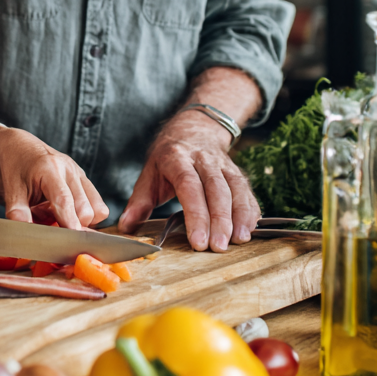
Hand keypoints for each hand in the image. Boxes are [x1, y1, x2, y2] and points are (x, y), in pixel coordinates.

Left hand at [0, 125, 107, 227]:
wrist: (21, 147)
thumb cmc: (16, 169)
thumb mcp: (11, 190)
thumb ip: (17, 212)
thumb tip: (25, 233)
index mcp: (49, 168)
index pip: (64, 200)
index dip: (69, 223)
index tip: (70, 242)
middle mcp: (69, 168)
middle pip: (85, 209)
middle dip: (73, 226)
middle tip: (53, 228)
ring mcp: (80, 173)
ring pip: (97, 209)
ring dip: (82, 222)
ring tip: (60, 218)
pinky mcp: (85, 179)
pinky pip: (99, 206)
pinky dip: (88, 216)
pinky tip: (68, 212)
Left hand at [117, 111, 259, 250]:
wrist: (194, 128)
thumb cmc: (169, 157)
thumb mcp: (149, 173)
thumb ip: (139, 201)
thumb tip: (126, 227)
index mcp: (177, 158)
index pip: (189, 186)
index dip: (195, 214)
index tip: (197, 241)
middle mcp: (203, 159)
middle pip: (216, 190)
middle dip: (219, 220)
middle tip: (218, 248)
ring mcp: (223, 164)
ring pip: (236, 189)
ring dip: (239, 216)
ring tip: (238, 241)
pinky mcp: (238, 171)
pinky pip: (247, 191)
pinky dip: (250, 210)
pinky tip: (249, 229)